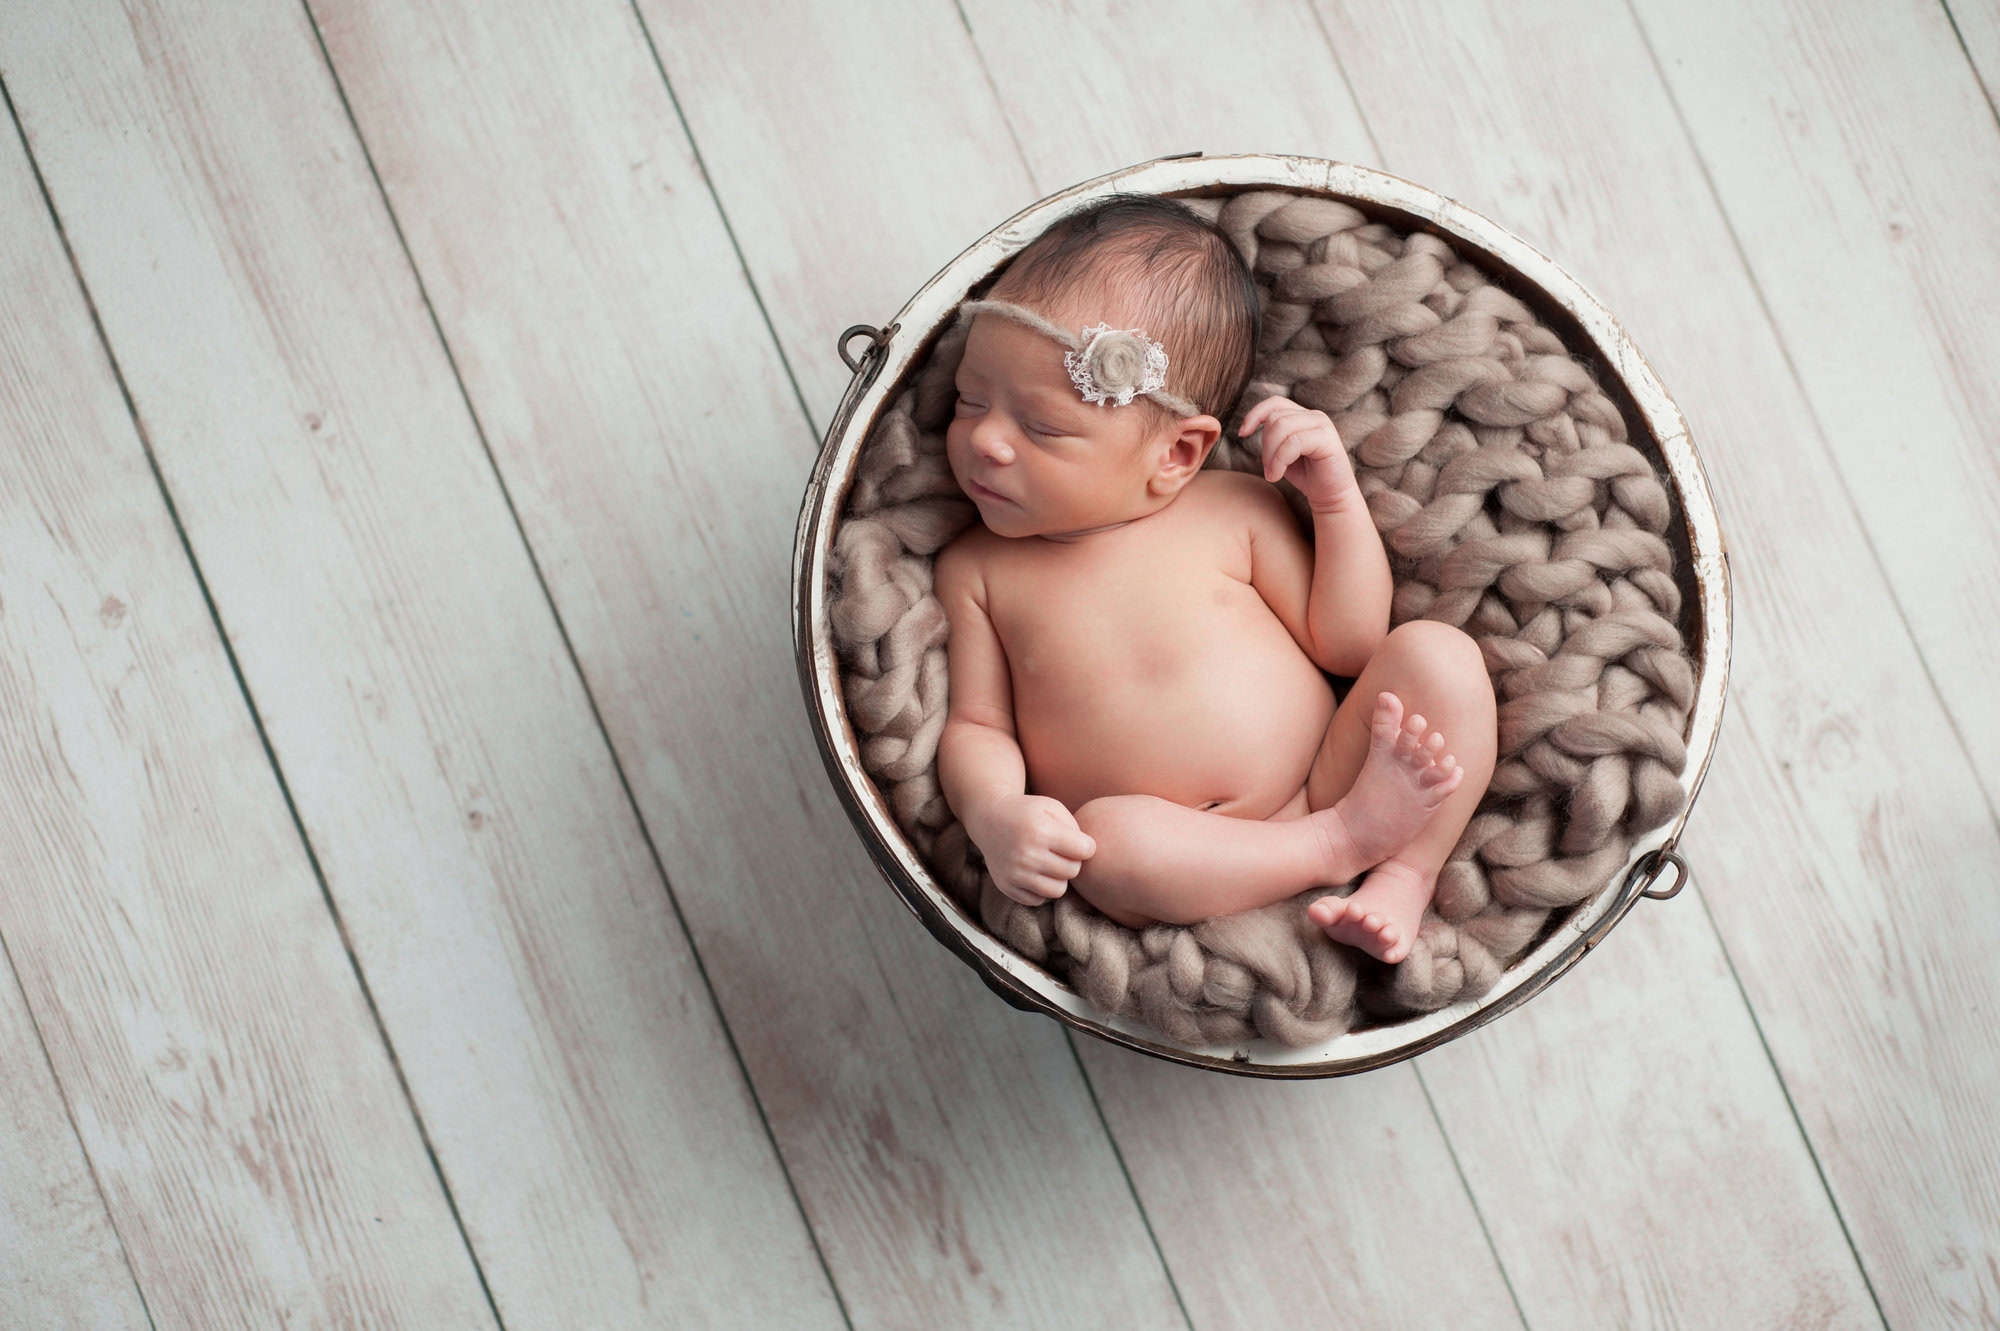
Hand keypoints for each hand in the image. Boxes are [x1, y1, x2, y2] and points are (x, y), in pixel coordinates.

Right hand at [969, 793, 1096, 907]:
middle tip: (1061, 852)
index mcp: (1041, 831)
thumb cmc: (1028, 812)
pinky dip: (1041, 889)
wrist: (989, 819)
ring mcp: (1015, 873)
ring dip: (1059, 878)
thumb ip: (1075, 828)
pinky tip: (1036, 873)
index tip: (1077, 841)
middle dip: (1072, 861)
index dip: (1085, 845)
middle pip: (1072, 871)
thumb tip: (1088, 856)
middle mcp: (1027, 855)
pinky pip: (1039, 900)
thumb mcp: (1052, 807)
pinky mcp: (1007, 886)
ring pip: (1058, 891)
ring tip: (1051, 864)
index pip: (1085, 851)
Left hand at [1238, 395, 1359, 512]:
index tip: (1242, 434)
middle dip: (1265, 445)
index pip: (1275, 403)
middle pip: (1275, 418)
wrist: (1330, 496)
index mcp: (1303, 416)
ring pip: (1282, 427)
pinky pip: (1294, 442)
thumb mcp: (1282, 453)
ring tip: (1272, 474)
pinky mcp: (1328, 440)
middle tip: (1267, 469)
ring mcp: (1322, 425)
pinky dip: (1279, 460)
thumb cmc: (1306, 475)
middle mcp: (1314, 416)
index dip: (1255, 414)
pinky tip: (1277, 476)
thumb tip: (1246, 427)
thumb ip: (1272, 436)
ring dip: (1271, 454)